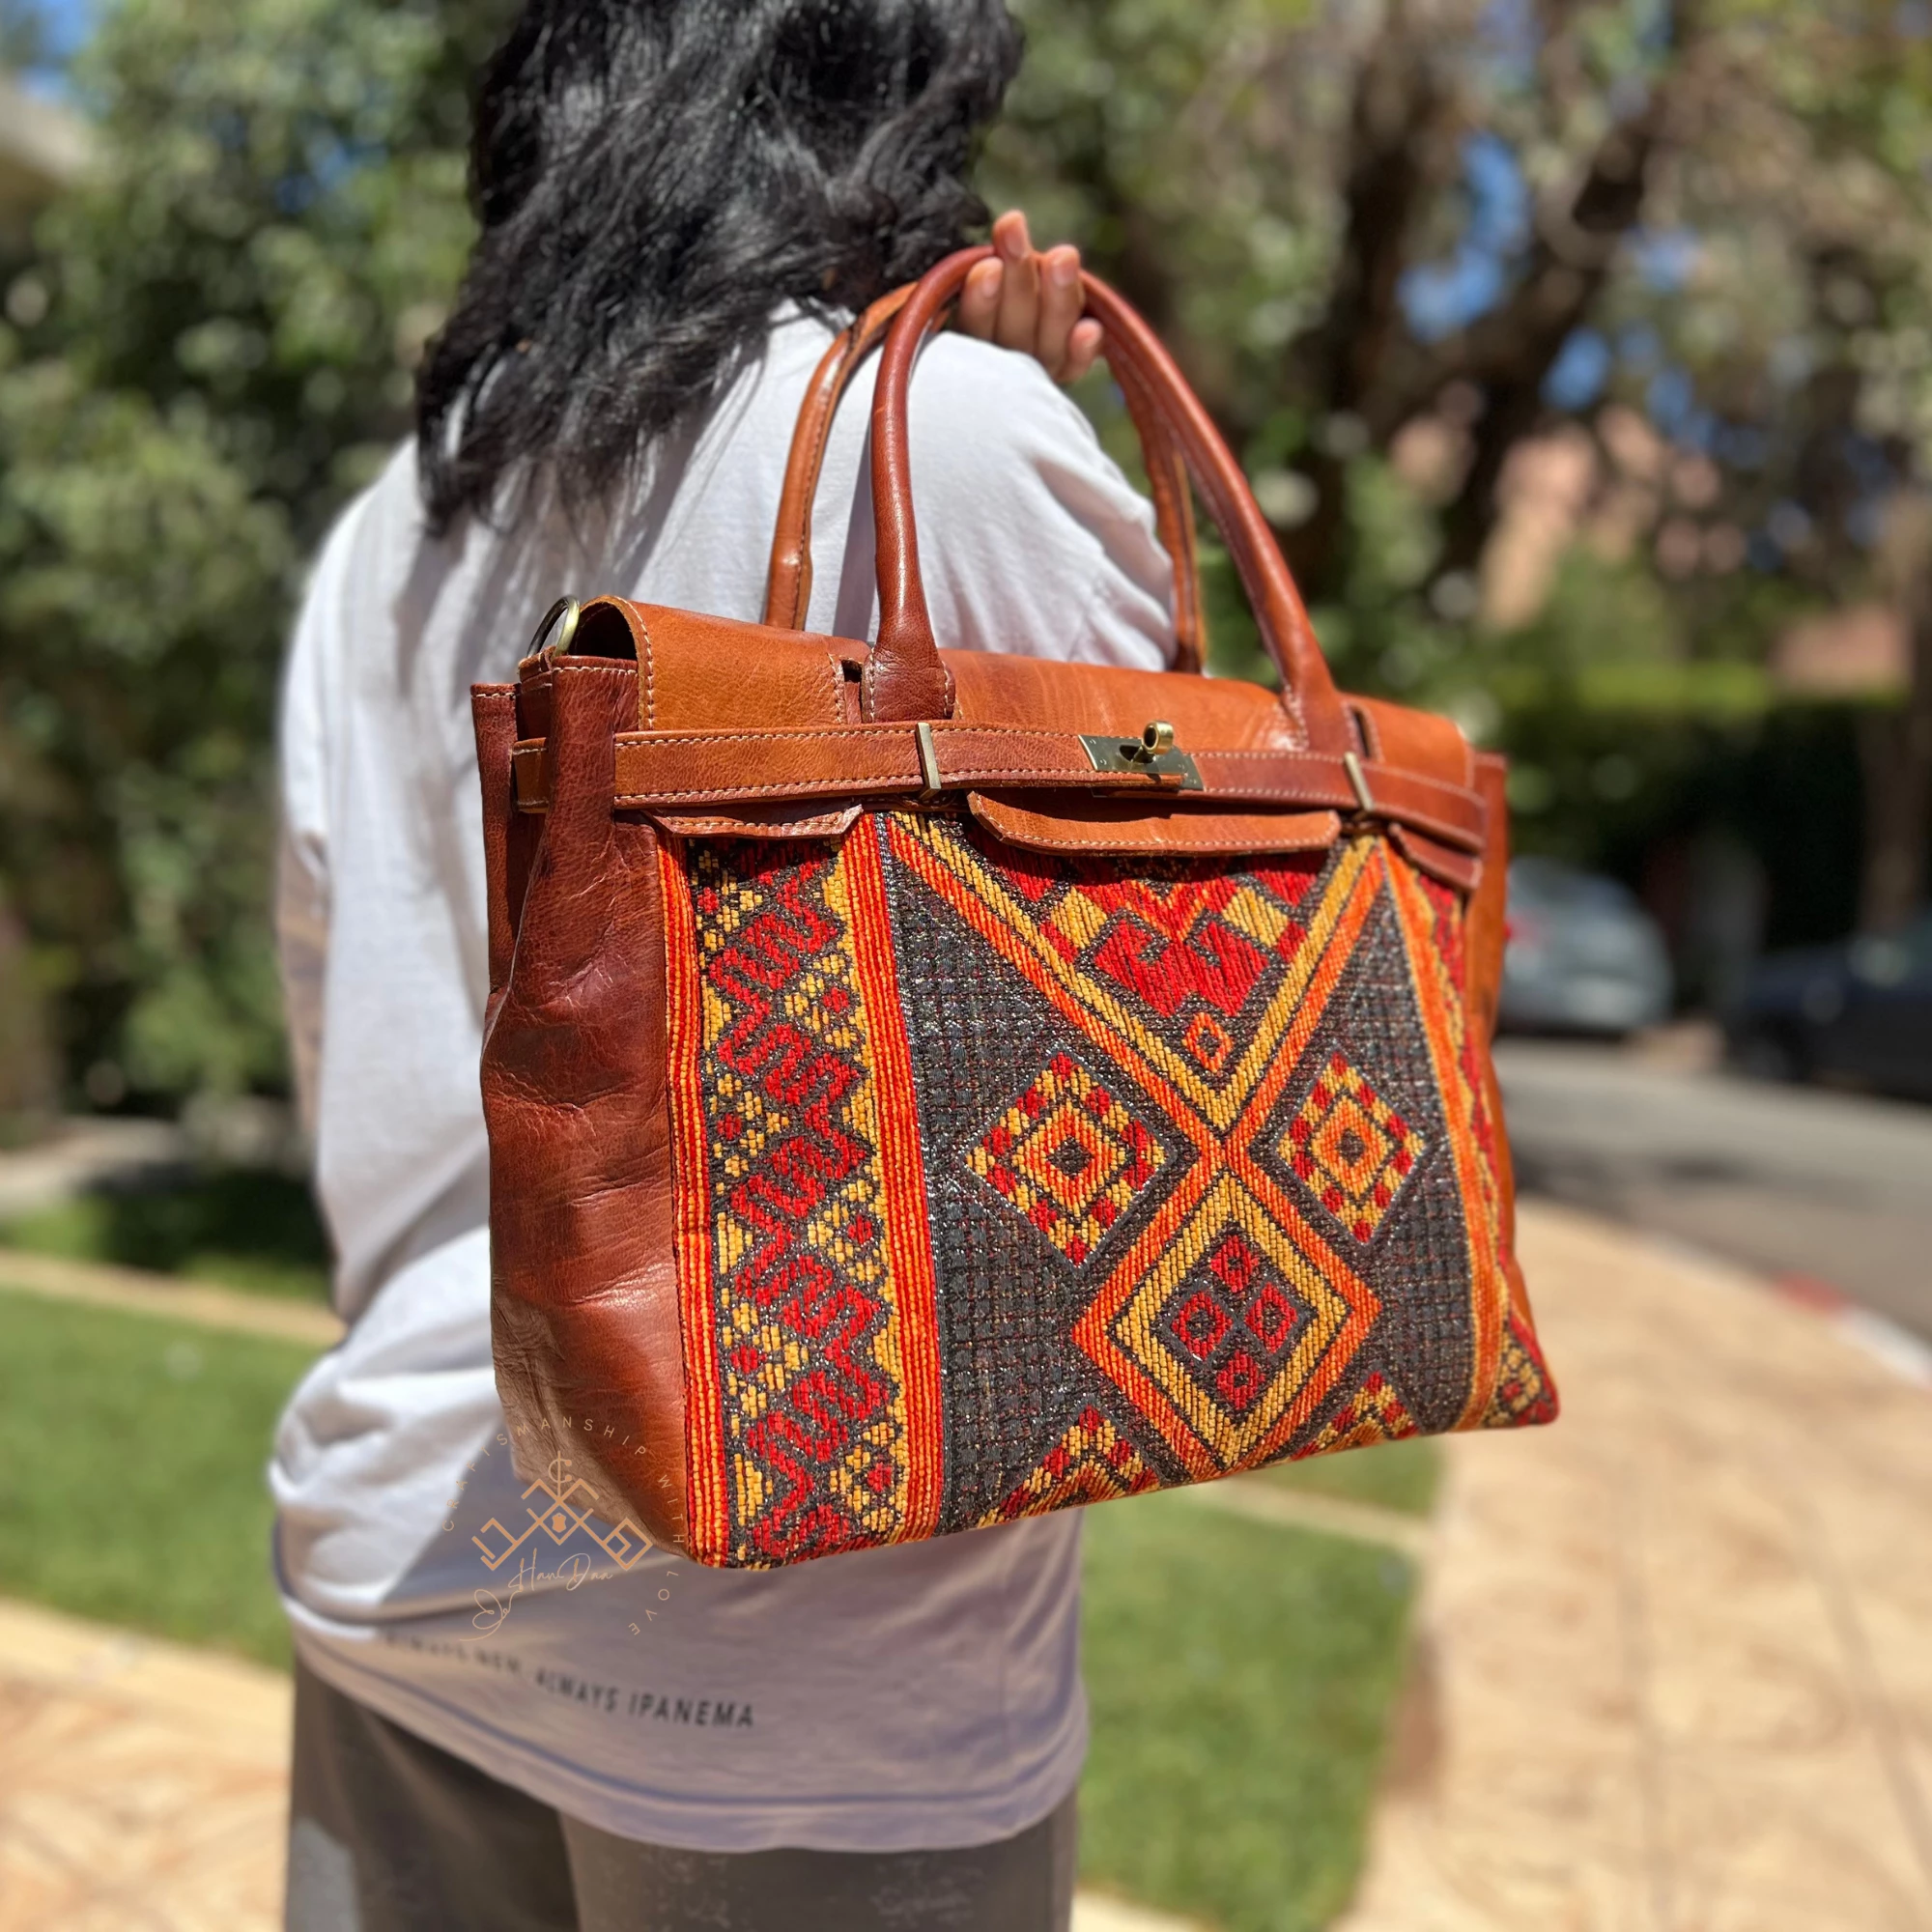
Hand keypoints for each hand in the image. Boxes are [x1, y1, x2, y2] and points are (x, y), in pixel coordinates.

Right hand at [956, 210, 1103, 384]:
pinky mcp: (1064, 370)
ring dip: (1057, 300)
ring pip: (1048, 344)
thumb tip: (990, 242)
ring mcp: (1034, 370)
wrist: (1002, 342)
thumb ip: (976, 272)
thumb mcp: (971, 286)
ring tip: (1064, 255)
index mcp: (966, 344)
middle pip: (1012, 332)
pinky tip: (1092, 328)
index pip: (972, 327)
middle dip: (1018, 282)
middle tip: (1018, 233)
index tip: (988, 267)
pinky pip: (1074, 365)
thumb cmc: (981, 294)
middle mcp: (999, 366)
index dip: (980, 302)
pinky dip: (1082, 350)